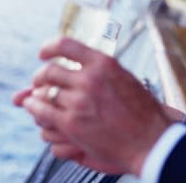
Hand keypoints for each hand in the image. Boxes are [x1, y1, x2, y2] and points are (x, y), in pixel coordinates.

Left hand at [22, 37, 171, 175]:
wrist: (150, 140)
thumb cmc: (141, 112)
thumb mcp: (123, 78)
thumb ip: (99, 70)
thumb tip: (78, 64)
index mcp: (104, 63)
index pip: (65, 45)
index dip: (49, 48)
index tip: (44, 54)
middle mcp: (90, 79)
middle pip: (49, 71)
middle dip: (41, 77)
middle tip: (40, 82)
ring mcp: (79, 102)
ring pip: (44, 93)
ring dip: (38, 96)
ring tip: (38, 98)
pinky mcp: (72, 124)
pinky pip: (42, 112)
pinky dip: (35, 109)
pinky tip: (34, 108)